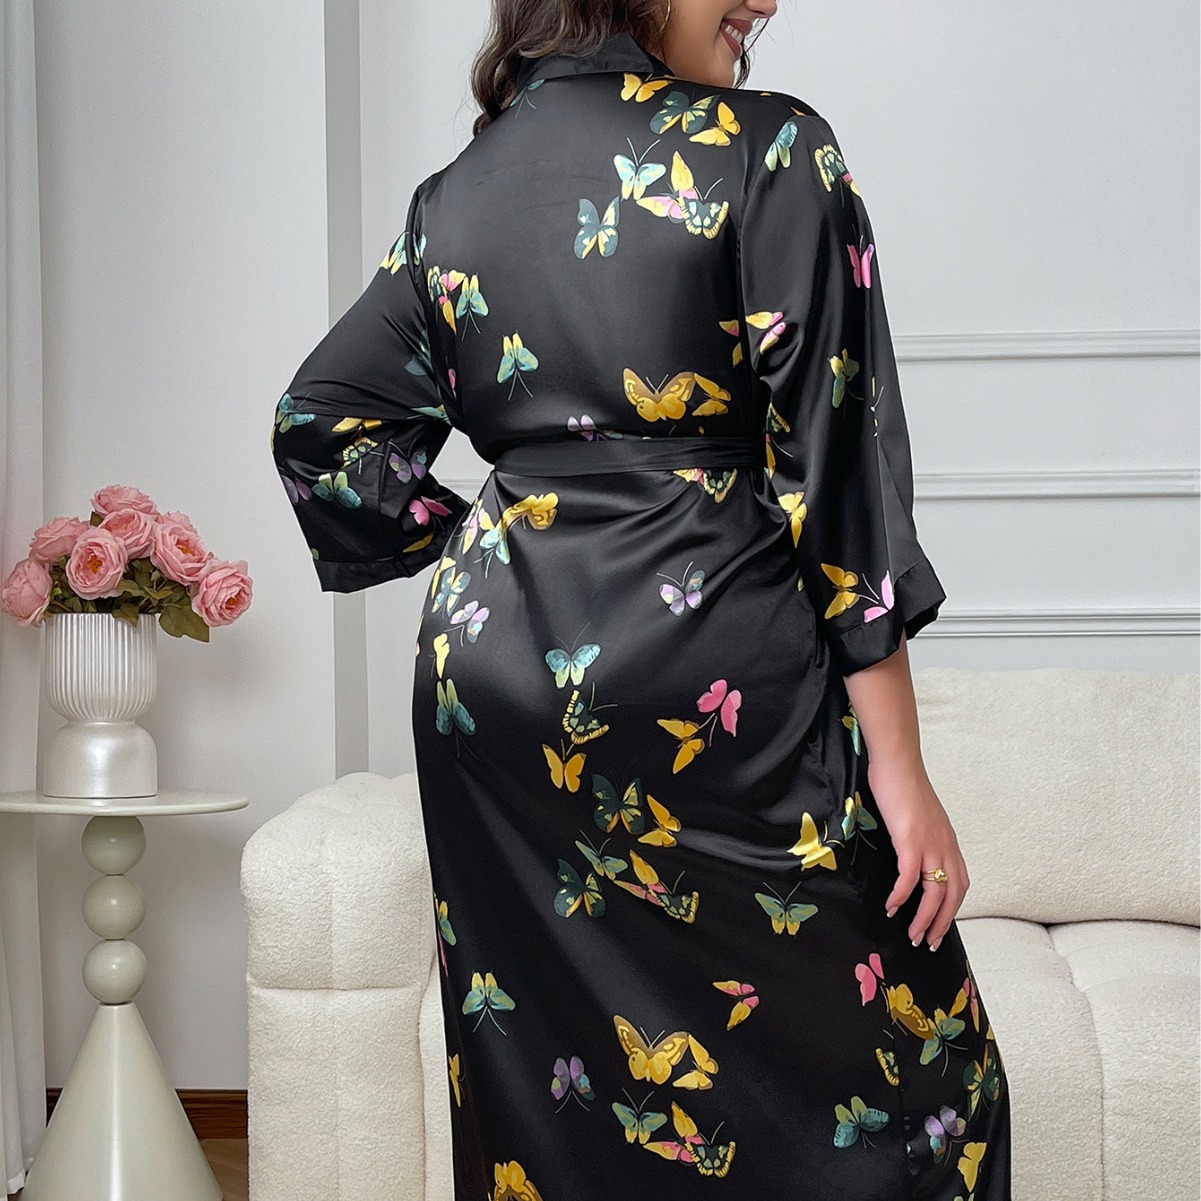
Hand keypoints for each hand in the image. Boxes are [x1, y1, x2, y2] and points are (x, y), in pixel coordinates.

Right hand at [866, 755, 969, 950]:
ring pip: (934, 893)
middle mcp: (945, 847)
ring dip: (923, 918)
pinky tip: (892, 906)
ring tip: (911, 935)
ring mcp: (930, 844)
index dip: (951, 910)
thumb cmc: (904, 785)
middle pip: (951, 896)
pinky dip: (902, 896)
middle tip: (926, 942)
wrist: (898, 763)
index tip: (938, 926)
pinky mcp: (910, 841)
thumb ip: (922, 836)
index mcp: (949, 842)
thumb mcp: (920, 817)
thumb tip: (913, 855)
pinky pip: (909, 877)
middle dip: (940, 923)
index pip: (960, 884)